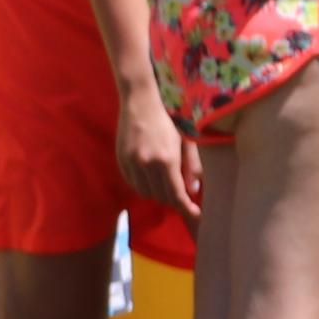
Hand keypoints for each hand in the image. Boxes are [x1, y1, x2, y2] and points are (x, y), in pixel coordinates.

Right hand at [114, 80, 199, 224]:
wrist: (140, 102)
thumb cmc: (169, 118)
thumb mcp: (186, 139)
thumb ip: (192, 166)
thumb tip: (193, 191)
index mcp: (167, 160)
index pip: (177, 195)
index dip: (187, 209)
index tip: (196, 216)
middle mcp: (148, 165)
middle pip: (161, 196)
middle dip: (173, 198)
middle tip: (182, 194)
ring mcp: (132, 164)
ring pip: (146, 192)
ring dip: (157, 192)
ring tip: (165, 181)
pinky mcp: (121, 161)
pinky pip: (133, 183)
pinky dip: (143, 184)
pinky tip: (150, 174)